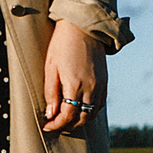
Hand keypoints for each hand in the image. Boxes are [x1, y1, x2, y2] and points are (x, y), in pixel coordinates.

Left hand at [40, 18, 106, 135]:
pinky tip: (80, 109)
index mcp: (75, 84)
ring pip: (92, 113)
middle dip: (67, 125)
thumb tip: (50, 113)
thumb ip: (51, 92)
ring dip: (79, 120)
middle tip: (55, 124)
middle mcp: (91, 87)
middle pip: (81, 118)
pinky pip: (100, 104)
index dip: (56, 124)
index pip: (67, 115)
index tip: (47, 126)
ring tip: (67, 119)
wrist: (84, 26)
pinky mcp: (105, 81)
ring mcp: (100, 84)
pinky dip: (90, 112)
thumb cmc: (62, 43)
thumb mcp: (51, 66)